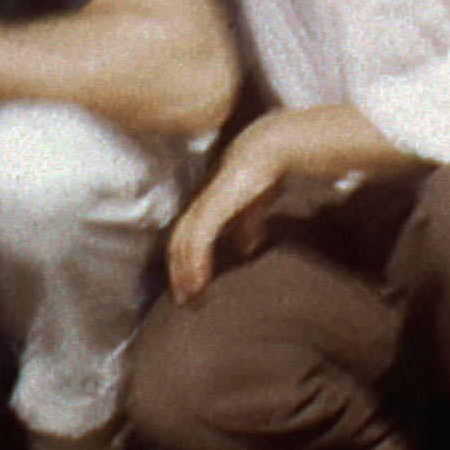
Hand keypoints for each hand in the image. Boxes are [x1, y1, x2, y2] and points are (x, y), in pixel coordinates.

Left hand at [165, 139, 282, 304]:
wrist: (273, 148)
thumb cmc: (265, 170)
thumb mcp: (255, 204)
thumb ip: (248, 223)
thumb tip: (247, 247)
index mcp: (207, 202)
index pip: (186, 236)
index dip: (184, 261)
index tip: (191, 287)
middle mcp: (200, 203)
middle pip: (177, 242)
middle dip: (179, 273)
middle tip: (185, 301)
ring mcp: (205, 203)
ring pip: (183, 243)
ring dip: (185, 273)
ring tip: (192, 297)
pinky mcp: (214, 205)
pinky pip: (199, 239)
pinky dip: (196, 263)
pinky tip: (200, 282)